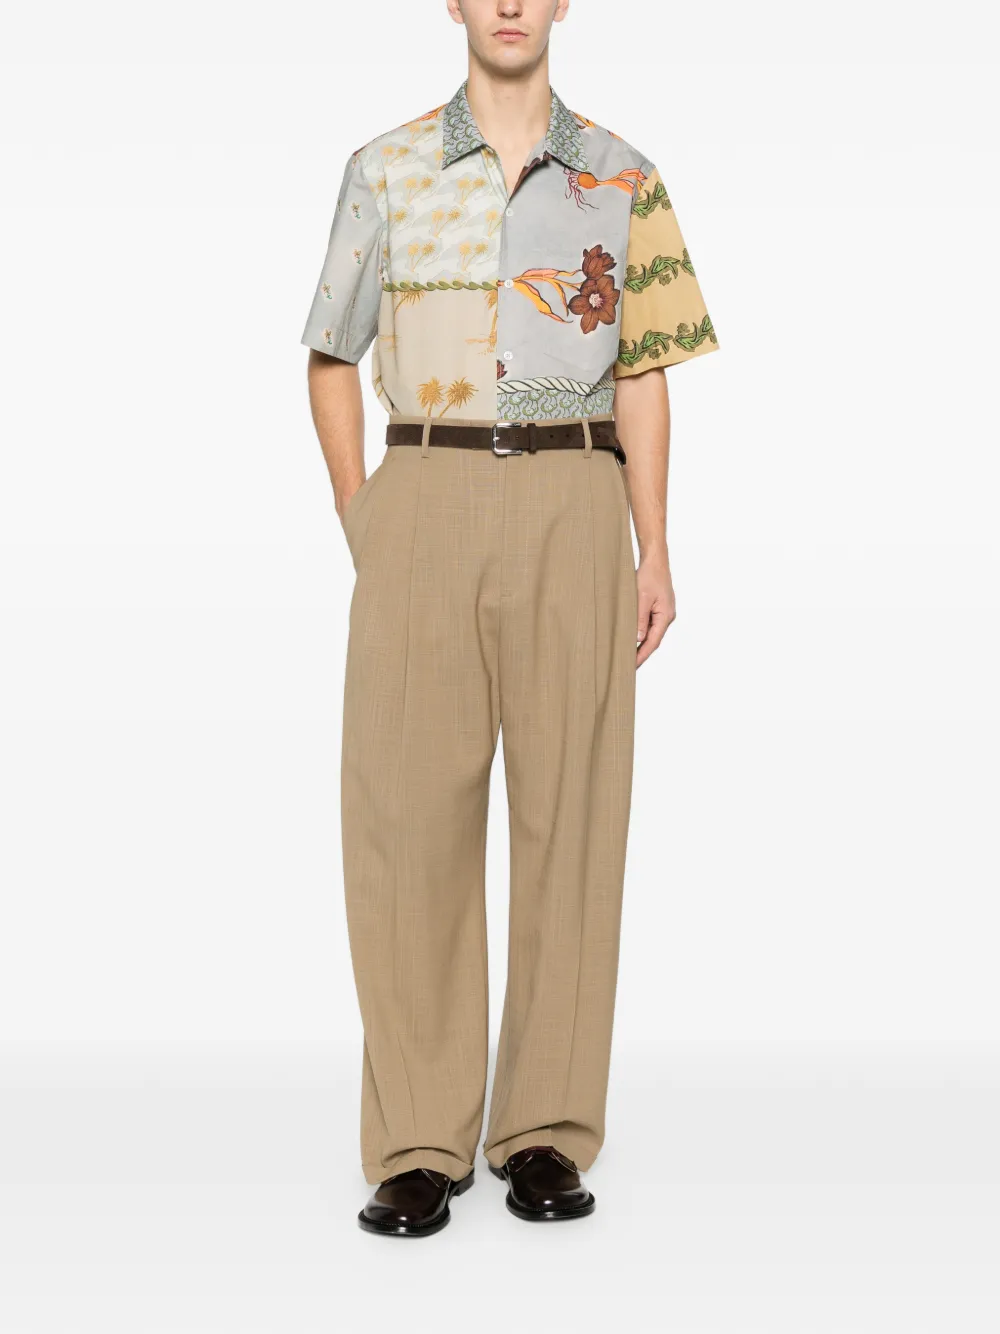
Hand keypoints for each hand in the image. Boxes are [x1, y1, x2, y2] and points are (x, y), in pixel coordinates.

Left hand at [635, 547, 675, 667]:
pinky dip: (642, 633)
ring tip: (628, 655)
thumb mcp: (641, 598)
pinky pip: (651, 624)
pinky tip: (632, 637)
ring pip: (652, 633)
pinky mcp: (659, 608)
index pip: (653, 642)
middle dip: (641, 653)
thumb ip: (640, 619)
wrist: (655, 561)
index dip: (642, 656)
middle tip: (628, 666)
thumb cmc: (649, 576)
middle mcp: (667, 616)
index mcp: (665, 616)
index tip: (632, 666)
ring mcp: (664, 613)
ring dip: (641, 644)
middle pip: (654, 640)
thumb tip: (639, 639)